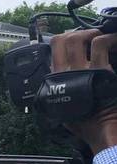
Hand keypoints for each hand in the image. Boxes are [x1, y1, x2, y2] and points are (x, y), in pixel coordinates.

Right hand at [52, 29, 116, 153]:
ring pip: (80, 38)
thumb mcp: (62, 109)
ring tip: (103, 37)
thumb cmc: (85, 123)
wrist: (103, 130)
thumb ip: (59, 93)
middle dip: (78, 33)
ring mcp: (82, 70)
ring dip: (92, 33)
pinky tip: (115, 41)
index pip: (52, 49)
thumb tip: (58, 83)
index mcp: (56, 79)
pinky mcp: (101, 70)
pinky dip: (109, 39)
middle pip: (64, 39)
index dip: (63, 39)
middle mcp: (65, 72)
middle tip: (90, 37)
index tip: (74, 41)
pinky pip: (101, 44)